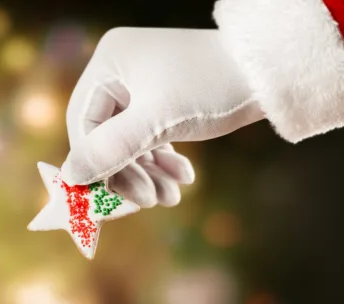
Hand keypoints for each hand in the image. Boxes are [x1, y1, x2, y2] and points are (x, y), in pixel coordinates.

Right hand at [62, 28, 263, 207]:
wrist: (274, 72)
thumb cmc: (214, 87)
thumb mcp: (157, 122)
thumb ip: (110, 149)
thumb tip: (69, 178)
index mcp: (108, 62)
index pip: (84, 123)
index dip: (94, 164)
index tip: (112, 198)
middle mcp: (120, 70)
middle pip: (105, 134)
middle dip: (128, 172)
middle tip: (147, 202)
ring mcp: (141, 85)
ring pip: (130, 140)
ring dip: (148, 173)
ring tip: (170, 199)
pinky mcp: (164, 99)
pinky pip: (150, 136)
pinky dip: (163, 161)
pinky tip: (182, 180)